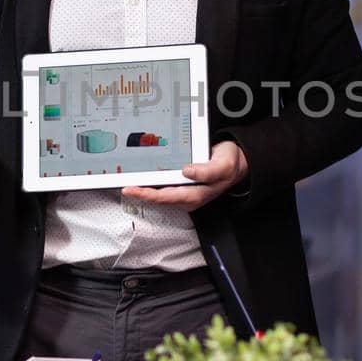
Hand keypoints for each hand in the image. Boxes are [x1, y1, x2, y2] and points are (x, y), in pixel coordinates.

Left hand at [120, 141, 246, 212]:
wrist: (237, 162)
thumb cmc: (230, 163)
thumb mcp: (223, 164)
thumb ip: (207, 171)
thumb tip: (187, 171)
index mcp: (197, 194)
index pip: (166, 197)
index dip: (147, 195)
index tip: (132, 190)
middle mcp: (189, 196)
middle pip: (159, 198)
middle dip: (141, 194)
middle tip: (124, 187)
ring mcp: (185, 192)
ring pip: (160, 195)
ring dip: (144, 191)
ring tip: (128, 185)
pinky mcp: (183, 186)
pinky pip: (164, 188)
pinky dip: (152, 185)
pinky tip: (143, 180)